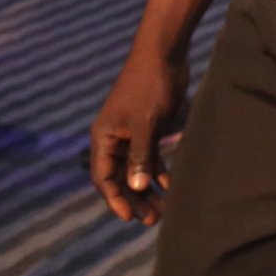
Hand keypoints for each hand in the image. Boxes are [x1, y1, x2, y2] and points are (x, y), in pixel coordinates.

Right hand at [89, 51, 188, 224]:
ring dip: (148, 188)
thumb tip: (136, 186)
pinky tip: (171, 185)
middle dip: (134, 199)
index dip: (115, 199)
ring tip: (163, 210)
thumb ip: (141, 155)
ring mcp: (131, 134)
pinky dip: (159, 171)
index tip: (129, 217)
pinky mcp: (148, 128)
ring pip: (136, 169)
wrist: (164, 55)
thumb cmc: (150, 87)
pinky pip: (150, 156)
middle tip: (151, 220)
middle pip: (120, 177)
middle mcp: (114, 139)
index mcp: (104, 138)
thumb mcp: (146, 123)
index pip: (103, 177)